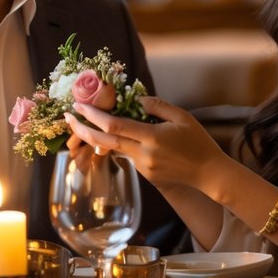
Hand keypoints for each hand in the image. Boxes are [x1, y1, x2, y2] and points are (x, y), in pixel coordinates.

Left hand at [63, 96, 228, 191]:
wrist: (209, 174)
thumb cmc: (199, 142)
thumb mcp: (182, 116)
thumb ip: (157, 106)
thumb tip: (136, 101)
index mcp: (152, 138)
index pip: (115, 126)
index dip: (93, 115)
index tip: (79, 106)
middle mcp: (143, 155)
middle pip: (104, 142)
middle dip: (82, 129)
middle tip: (67, 117)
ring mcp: (143, 168)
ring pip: (114, 150)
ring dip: (98, 137)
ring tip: (86, 123)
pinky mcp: (146, 176)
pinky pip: (128, 156)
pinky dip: (120, 145)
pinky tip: (120, 135)